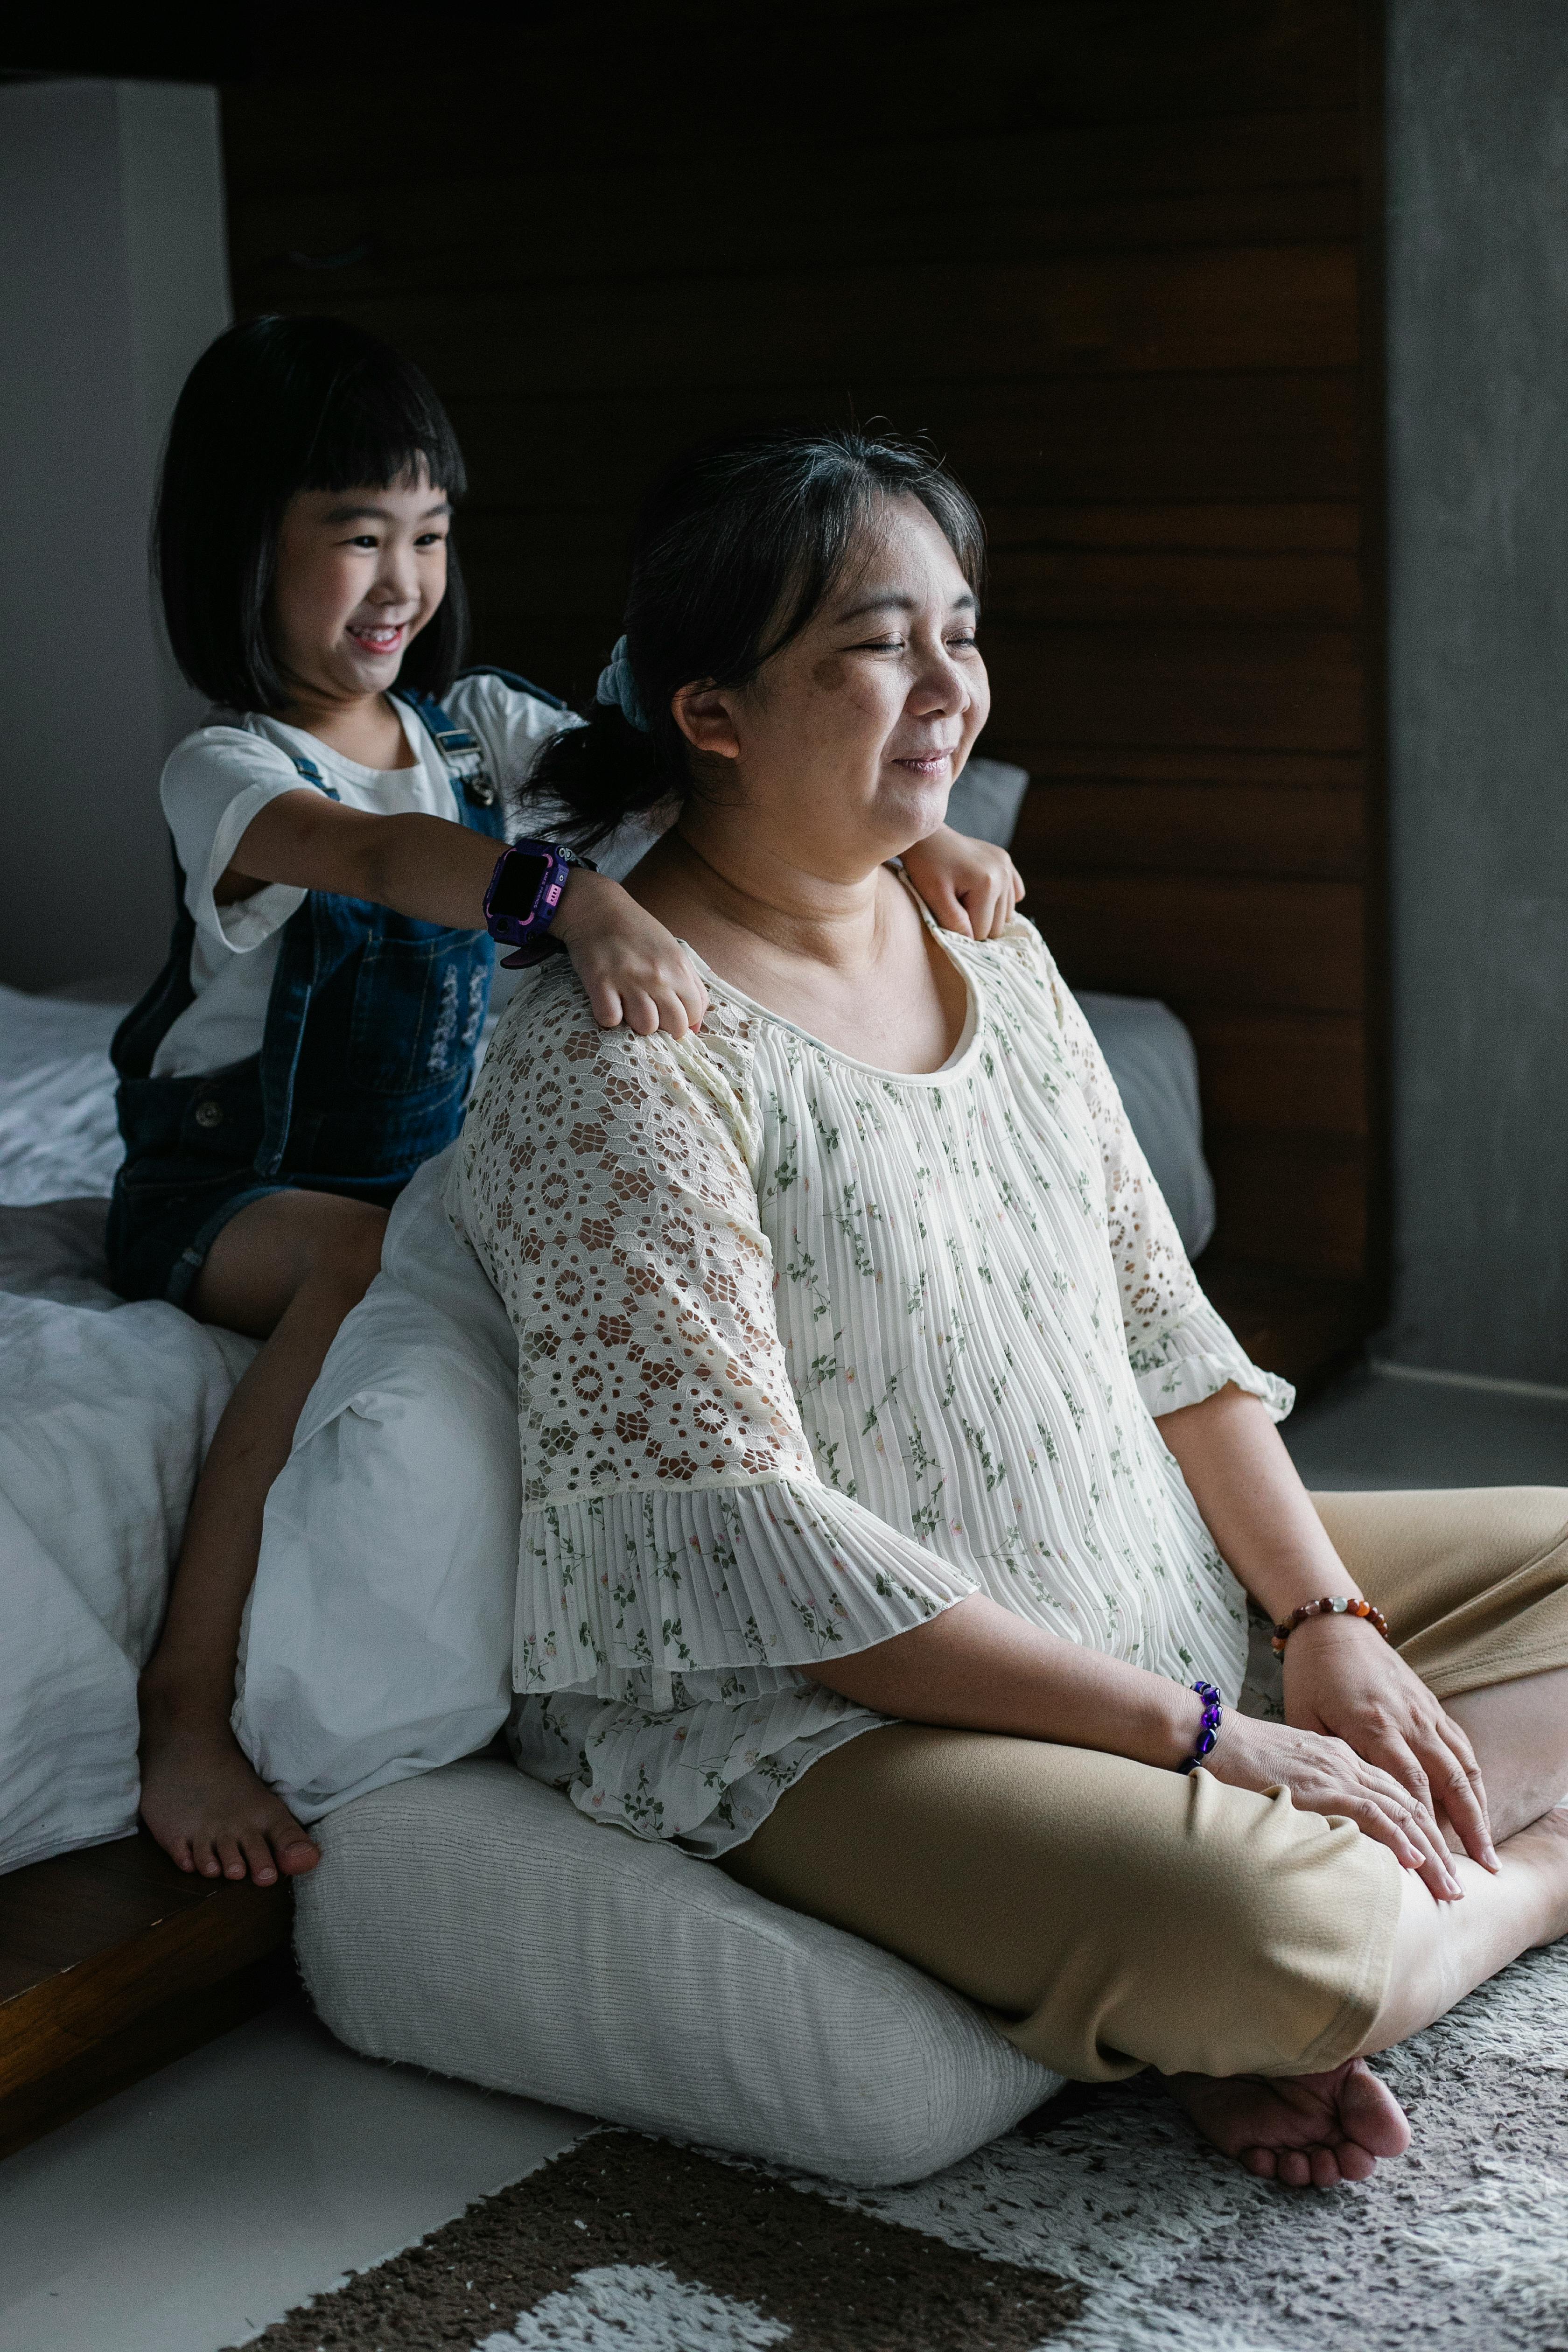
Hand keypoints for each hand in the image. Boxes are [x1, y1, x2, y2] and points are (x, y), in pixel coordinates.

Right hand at [551, 870, 707, 1036]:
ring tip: (628, 1006)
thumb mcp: (674, 951)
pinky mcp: (600, 982)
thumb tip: (696, 1025)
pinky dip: (609, 1017)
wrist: (598, 908)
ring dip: (636, 1024)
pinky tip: (609, 1002)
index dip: (683, 1020)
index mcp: (679, 967)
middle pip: (673, 1026)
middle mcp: (658, 975)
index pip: (693, 1014)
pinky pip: (610, 1019)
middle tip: (649, 1013)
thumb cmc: (638, 931)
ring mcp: (629, 979)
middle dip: (663, 1027)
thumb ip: (691, 986)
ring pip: (645, 1027)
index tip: (669, 1014)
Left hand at [900, 825, 1024, 940]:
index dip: (962, 930)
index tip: (947, 914)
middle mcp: (1003, 875)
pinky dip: (999, 900)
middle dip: (975, 923)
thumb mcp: (934, 897)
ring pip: (1005, 914)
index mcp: (987, 884)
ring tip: (964, 897)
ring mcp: (1007, 867)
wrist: (927, 837)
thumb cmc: (925, 867)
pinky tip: (981, 894)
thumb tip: (972, 942)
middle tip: (955, 905)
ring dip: (986, 913)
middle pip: (997, 926)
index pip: (982, 931)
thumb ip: (954, 922)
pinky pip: (1013, 895)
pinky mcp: (1007, 862)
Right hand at [1203, 1705, 1465, 1900]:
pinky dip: (1397, 1837)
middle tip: (1459, 1885)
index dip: (1424, 1829)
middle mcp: (1347, 1761)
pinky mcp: (1322, 1784)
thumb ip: (1310, 1798)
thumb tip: (1322, 1834)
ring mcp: (1337, 1771)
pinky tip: (1414, 1861)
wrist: (1211, 1736)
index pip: (1396, 1795)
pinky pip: (1371, 1812)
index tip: (1440, 1862)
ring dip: (1430, 1852)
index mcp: (1340, 1757)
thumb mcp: (1286, 1779)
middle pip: (1410, 1805)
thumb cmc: (1237, 1761)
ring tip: (1450, 1886)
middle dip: (1440, 1848)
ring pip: (1401, 1812)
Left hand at [1281, 1614, 1496, 1871]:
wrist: (1333, 1626)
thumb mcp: (1305, 1718)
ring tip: (1487, 1851)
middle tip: (1478, 1872)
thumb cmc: (1310, 1676)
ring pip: (1463, 1767)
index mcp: (1374, 1726)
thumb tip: (1341, 1806)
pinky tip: (1478, 1806)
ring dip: (1479, 1810)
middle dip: (1467, 1830)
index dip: (1425, 1828)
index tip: (1433, 1864)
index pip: (1410, 1787)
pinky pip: (1461, 1746)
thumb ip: (1328, 1760)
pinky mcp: (1431, 1705)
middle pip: (1448, 1783)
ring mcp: (1425, 1712)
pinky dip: (1473, 1780)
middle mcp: (1408, 1721)